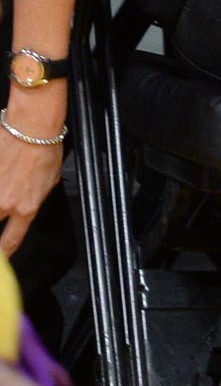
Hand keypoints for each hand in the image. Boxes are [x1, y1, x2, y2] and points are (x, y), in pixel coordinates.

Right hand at [0, 97, 64, 254]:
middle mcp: (4, 203)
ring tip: (4, 194)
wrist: (30, 127)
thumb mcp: (50, 180)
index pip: (11, 240)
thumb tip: (27, 203)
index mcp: (26, 208)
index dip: (4, 254)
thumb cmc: (45, 148)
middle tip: (3, 223)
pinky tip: (1, 176)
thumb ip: (36, 196)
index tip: (2, 258)